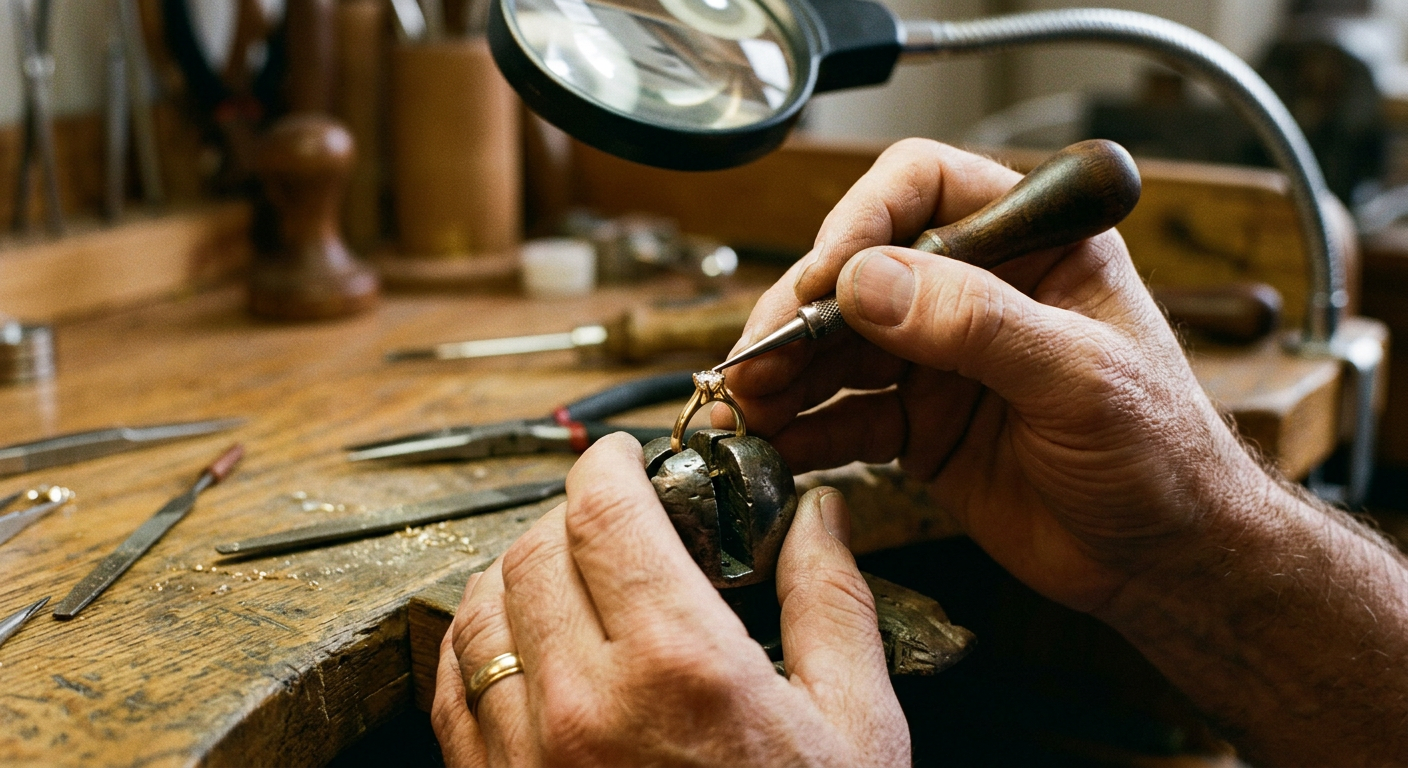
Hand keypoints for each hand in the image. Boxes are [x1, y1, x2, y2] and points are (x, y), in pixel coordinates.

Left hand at [430, 434, 908, 766]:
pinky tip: (522, 646)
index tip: (626, 458)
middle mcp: (584, 705)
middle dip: (574, 515)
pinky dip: (477, 643)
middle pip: (535, 549)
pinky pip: (452, 690)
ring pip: (478, 610)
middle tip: (618, 524)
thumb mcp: (856, 729)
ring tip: (568, 578)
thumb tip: (820, 517)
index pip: (606, 512)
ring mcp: (524, 761)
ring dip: (517, 572)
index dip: (610, 464)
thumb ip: (833, 605)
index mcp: (681, 668)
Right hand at [723, 139, 1272, 613]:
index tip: (827, 281)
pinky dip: (802, 432)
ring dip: (784, 374)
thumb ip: (978, 325)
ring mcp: (939, 357)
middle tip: (758, 359)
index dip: (863, 222)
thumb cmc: (1162, 455)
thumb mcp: (1081, 378)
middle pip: (858, 270)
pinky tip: (770, 447)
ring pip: (836, 345)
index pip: (924, 187)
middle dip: (799, 314)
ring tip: (743, 408)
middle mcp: (975, 289)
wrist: (1164, 559)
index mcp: (1030, 244)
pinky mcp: (917, 423)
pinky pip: (842, 416)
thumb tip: (867, 282)